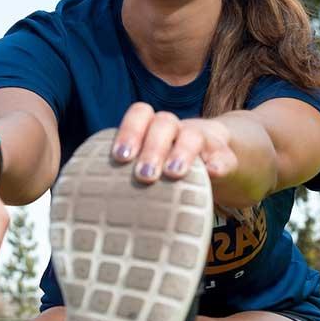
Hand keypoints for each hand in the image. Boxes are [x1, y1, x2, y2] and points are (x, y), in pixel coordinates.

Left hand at [109, 102, 239, 183]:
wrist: (217, 157)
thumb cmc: (168, 167)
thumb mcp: (150, 166)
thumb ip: (128, 175)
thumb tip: (94, 206)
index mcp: (154, 128)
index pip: (140, 114)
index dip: (129, 131)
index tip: (120, 158)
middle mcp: (177, 129)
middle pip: (164, 123)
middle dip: (152, 148)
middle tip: (144, 176)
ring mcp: (203, 141)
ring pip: (193, 135)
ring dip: (181, 151)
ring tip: (173, 173)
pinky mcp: (225, 157)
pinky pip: (224, 156)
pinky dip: (219, 163)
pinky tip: (213, 173)